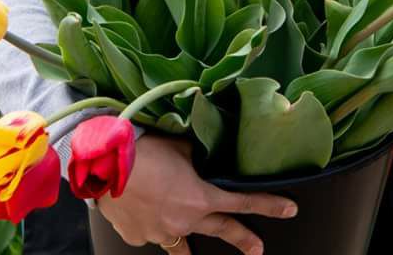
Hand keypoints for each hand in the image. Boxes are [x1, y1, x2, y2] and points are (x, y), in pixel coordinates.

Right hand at [94, 133, 296, 253]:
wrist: (103, 165)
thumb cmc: (142, 151)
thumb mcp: (181, 149)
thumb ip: (199, 160)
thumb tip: (206, 159)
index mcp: (200, 198)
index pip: (242, 203)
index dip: (269, 206)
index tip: (289, 210)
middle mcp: (184, 221)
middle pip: (221, 232)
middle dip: (243, 240)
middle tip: (258, 249)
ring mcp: (161, 233)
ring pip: (182, 243)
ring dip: (191, 244)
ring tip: (194, 251)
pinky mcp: (138, 237)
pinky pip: (152, 234)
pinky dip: (152, 225)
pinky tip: (143, 211)